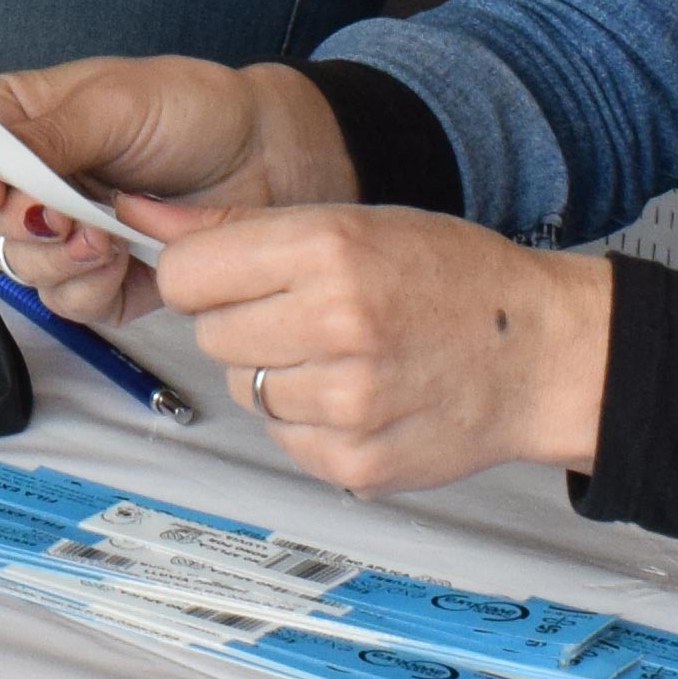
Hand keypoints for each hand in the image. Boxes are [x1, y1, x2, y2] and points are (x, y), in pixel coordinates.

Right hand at [0, 56, 345, 321]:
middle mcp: (32, 179)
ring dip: (62, 259)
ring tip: (109, 235)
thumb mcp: (114, 104)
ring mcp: (65, 233)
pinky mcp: (101, 280)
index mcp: (19, 120)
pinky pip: (68, 304)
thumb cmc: (193, 111)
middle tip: (66, 214)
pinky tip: (125, 258)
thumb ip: (44, 137)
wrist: (270, 157)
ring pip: (21, 268)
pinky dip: (92, 287)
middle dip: (24, 223)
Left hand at [156, 207, 608, 496]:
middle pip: (212, 335)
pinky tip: (362, 395)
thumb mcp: (353, 223)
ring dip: (279, 375)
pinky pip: (284, 439)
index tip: (234, 276)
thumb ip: (238, 227)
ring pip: (244, 390)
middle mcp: (336, 324)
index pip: (188, 272)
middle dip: (247, 323)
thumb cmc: (450, 279)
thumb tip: (137, 216)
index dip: (205, 275)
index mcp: (329, 249)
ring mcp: (347, 402)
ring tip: (344, 355)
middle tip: (308, 315)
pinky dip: (310, 422)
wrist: (540, 353)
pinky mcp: (355, 463)